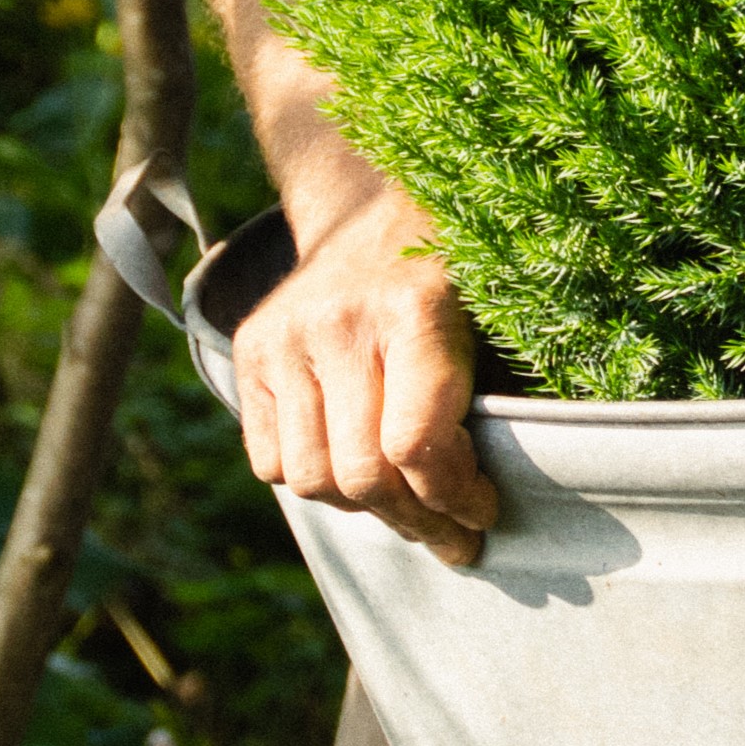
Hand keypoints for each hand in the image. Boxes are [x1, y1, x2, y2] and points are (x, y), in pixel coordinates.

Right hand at [229, 183, 492, 561]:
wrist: (375, 206)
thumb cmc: (454, 272)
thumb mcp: (493, 315)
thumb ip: (487, 400)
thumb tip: (481, 507)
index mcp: (413, 309)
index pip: (414, 447)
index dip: (453, 499)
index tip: (484, 513)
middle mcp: (338, 324)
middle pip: (363, 475)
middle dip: (419, 522)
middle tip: (456, 538)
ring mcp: (284, 339)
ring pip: (312, 479)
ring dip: (366, 512)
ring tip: (408, 510)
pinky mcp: (250, 353)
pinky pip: (270, 462)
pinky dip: (315, 483)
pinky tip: (357, 471)